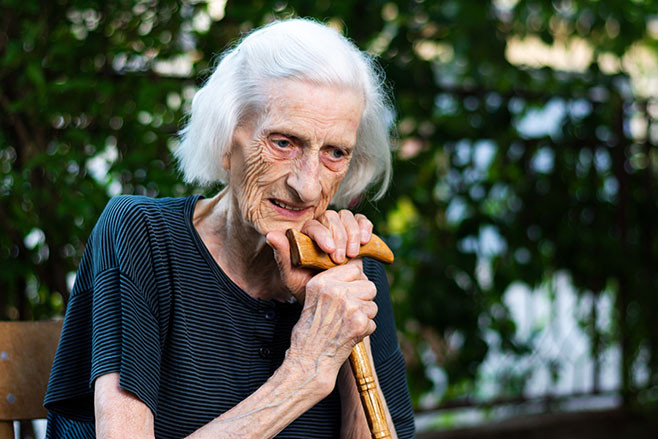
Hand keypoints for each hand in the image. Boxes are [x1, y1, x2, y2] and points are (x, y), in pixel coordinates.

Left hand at [266, 210, 372, 301]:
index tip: (330, 251)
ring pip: (347, 216)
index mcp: (303, 235)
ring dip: (352, 233)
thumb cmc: (308, 288)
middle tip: (341, 259)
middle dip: (339, 236)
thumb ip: (283, 255)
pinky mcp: (355, 233)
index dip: (323, 235)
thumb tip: (271, 235)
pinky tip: (365, 241)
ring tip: (353, 254)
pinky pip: (361, 220)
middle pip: (331, 217)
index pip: (313, 225)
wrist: (330, 299)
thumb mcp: (292, 277)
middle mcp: (321, 227)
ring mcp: (339, 229)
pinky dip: (365, 226)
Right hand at [286, 261, 377, 391]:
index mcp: (322, 282)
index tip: (351, 292)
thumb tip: (359, 270)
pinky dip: (364, 331)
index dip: (357, 281)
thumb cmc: (310, 331)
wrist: (309, 360)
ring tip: (346, 325)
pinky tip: (349, 335)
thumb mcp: (313, 298)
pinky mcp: (360, 323)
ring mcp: (349, 306)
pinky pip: (373, 322)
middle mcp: (335, 291)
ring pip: (373, 305)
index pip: (355, 269)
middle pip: (369, 285)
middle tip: (350, 312)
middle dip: (364, 299)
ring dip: (365, 316)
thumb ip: (333, 283)